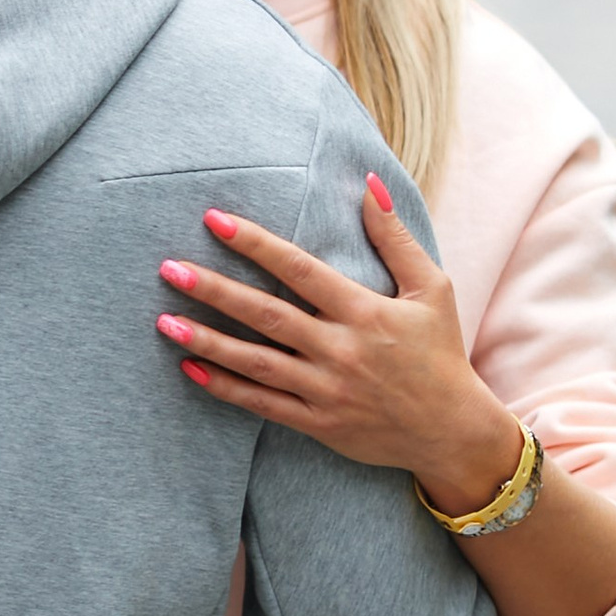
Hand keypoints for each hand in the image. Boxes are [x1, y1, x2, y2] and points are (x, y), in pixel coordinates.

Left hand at [152, 183, 525, 512]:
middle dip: (215, 290)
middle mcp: (341, 350)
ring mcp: (326, 390)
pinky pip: (263, 404)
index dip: (256, 244)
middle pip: (267, 315)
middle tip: (168, 269)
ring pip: (257, 363)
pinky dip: (226, 388)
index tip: (214, 221)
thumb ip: (395, 238)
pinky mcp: (319, 423)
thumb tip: (368, 183)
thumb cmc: (440, 352)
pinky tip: (190, 369)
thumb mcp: (432, 288)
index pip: (300, 270)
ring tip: (164, 321)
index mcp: (365, 312)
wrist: (451, 432)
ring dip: (207, 341)